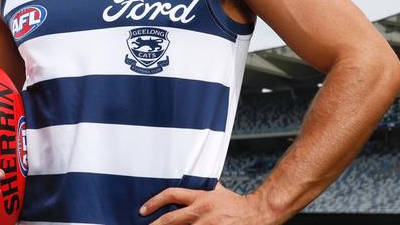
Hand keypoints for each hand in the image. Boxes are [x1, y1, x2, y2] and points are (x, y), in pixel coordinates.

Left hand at [139, 182, 274, 223]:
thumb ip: (203, 186)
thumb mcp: (217, 190)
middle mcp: (201, 212)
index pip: (172, 195)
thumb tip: (191, 179)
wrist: (256, 214)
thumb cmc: (236, 203)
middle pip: (171, 219)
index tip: (143, 209)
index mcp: (200, 198)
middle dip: (155, 224)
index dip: (155, 201)